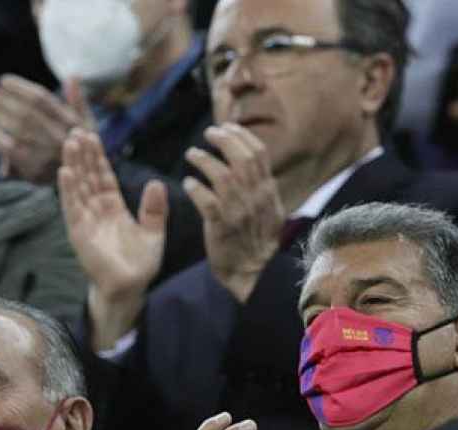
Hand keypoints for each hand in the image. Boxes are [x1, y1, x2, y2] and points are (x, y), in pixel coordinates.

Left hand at [0, 75, 92, 183]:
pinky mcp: (34, 168)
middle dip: (3, 99)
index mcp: (70, 122)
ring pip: (17, 129)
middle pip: (26, 112)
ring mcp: (47, 153)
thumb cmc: (78, 146)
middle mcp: (60, 137)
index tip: (3, 80)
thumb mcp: (86, 124)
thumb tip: (74, 76)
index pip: (42, 99)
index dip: (20, 87)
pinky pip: (10, 149)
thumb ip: (78, 100)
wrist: (79, 179)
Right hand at [58, 130, 167, 349]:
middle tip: (77, 131)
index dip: (98, 157)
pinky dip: (68, 189)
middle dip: (83, 155)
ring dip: (73, 165)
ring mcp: (86, 220)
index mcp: (113, 208)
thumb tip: (157, 183)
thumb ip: (155, 209)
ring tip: (70, 143)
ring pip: (78, 187)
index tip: (92, 136)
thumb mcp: (154, 233)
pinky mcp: (79, 233)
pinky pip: (72, 207)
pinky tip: (65, 171)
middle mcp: (96, 210)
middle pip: (88, 176)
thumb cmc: (140, 263)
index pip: (103, 177)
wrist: (130, 288)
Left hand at [184, 124, 284, 303]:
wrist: (253, 274)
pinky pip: (206, 201)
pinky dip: (196, 188)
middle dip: (223, 139)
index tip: (226, 127)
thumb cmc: (256, 241)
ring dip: (204, 160)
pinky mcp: (222, 227)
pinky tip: (188, 183)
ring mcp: (239, 212)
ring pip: (222, 176)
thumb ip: (261, 187)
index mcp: (268, 191)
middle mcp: (256, 198)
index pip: (259, 153)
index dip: (241, 135)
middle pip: (242, 158)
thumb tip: (252, 163)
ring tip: (192, 155)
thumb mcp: (269, 211)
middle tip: (208, 134)